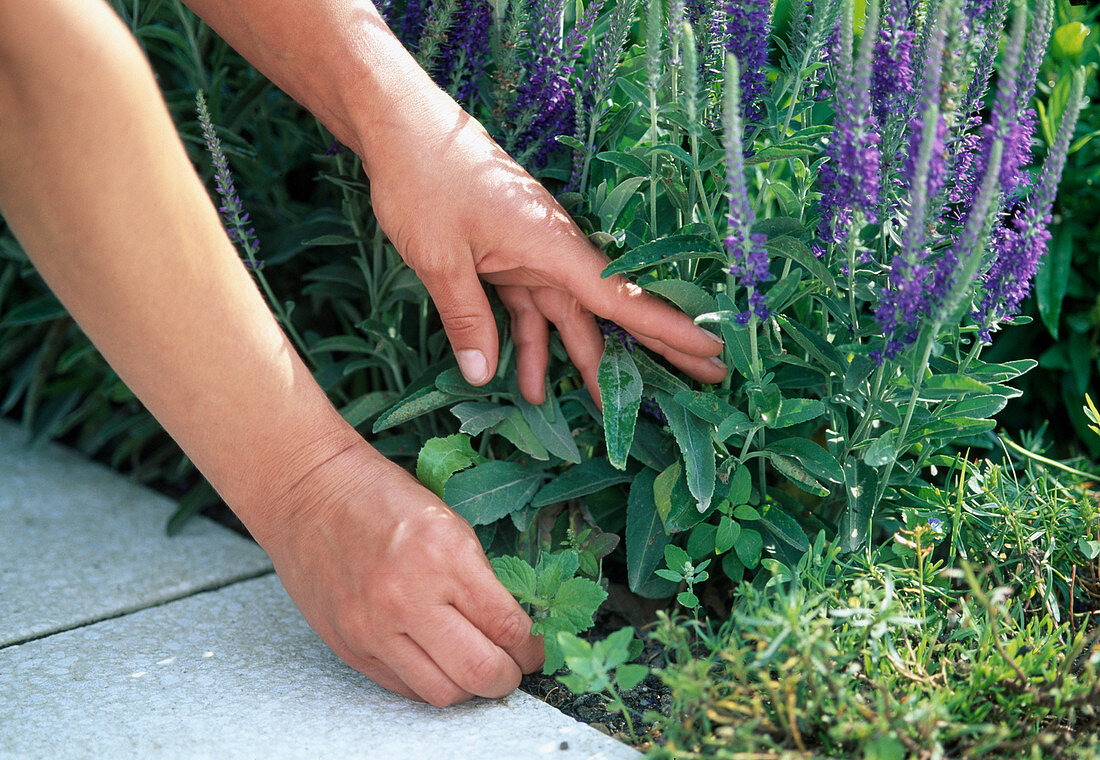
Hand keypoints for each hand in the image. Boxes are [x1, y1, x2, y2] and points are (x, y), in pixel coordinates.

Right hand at [260, 439, 544, 705]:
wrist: (309, 492)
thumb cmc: (381, 497)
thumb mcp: (449, 522)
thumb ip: (479, 577)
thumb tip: (514, 626)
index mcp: (444, 557)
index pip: (507, 627)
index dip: (532, 648)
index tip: (537, 648)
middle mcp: (408, 599)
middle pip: (480, 672)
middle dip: (509, 677)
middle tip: (515, 668)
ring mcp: (374, 629)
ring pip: (442, 692)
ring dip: (470, 688)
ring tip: (477, 668)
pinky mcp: (350, 646)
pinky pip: (403, 687)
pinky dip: (430, 682)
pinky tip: (439, 663)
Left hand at [363, 89, 726, 405]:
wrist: (399, 128)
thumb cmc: (424, 181)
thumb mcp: (440, 256)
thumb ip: (466, 317)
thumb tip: (483, 376)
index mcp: (553, 245)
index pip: (622, 297)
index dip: (669, 328)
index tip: (712, 348)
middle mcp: (554, 252)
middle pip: (611, 312)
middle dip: (653, 351)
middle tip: (700, 384)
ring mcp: (532, 255)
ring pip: (569, 319)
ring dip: (582, 364)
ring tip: (606, 413)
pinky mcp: (507, 258)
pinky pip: (529, 310)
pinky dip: (530, 344)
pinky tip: (531, 385)